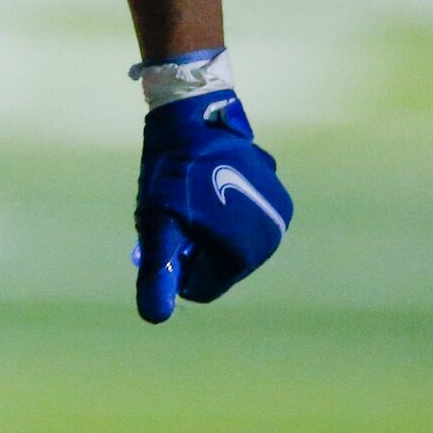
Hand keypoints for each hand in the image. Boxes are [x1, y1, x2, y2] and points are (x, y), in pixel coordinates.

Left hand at [133, 92, 292, 323]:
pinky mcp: (277, 193)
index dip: (175, 267)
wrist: (196, 114)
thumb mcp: (157, 224)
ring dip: (207, 231)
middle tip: (175, 213)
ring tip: (190, 198)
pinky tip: (208, 184)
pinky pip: (243, 218)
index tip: (165, 234)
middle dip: (192, 248)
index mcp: (244, 254)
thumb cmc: (172, 172)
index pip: (201, 287)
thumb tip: (154, 318)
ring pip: (230, 243)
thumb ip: (158, 272)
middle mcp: (271, 239)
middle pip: (218, 265)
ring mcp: (278, 215)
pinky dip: (224, 212)